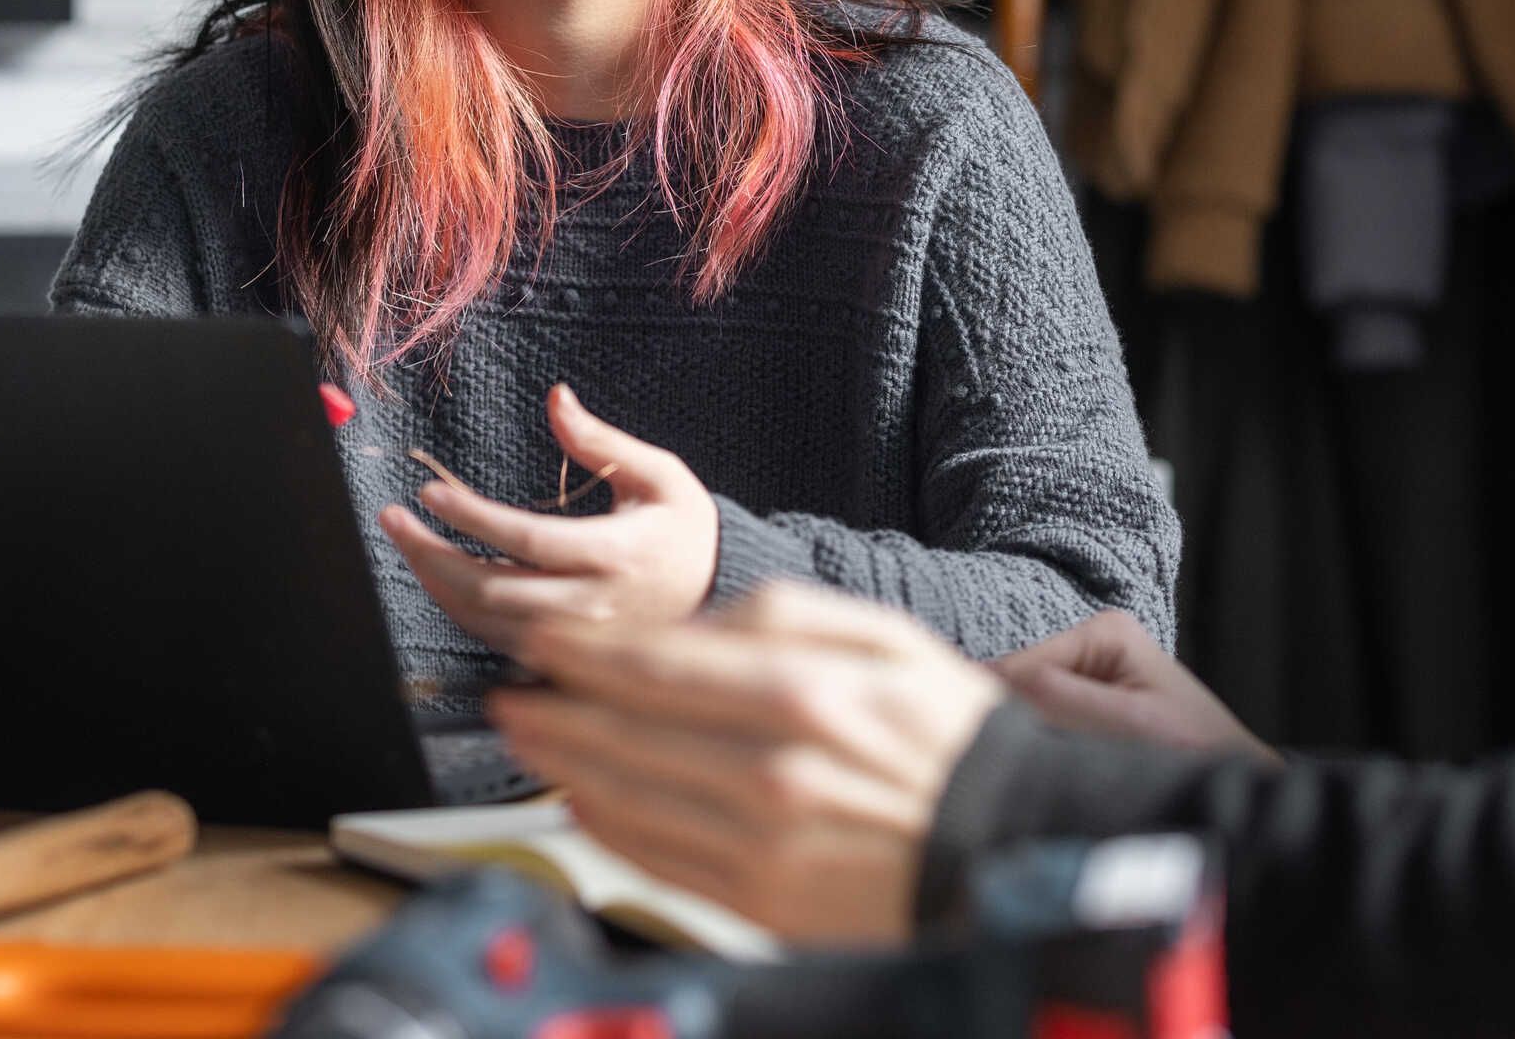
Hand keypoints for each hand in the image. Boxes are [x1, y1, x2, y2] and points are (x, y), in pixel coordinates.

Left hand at [379, 384, 720, 657]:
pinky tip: (440, 575)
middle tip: (393, 521)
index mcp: (619, 553)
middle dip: (431, 554)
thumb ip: (601, 440)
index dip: (472, 517)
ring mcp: (579, 640)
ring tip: (408, 543)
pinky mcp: (567, 657)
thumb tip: (556, 396)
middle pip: (492, 589)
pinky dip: (459, 608)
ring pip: (486, 621)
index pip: (528, 538)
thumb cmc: (685, 527)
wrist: (719, 594)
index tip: (429, 493)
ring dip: (436, 582)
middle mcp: (596, 604)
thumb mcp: (658, 473)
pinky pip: (495, 639)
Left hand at [489, 581, 1005, 946]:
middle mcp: (770, 769)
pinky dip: (604, 827)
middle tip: (508, 690)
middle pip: (624, 731)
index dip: (582, 652)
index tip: (540, 640)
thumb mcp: (883, 636)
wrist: (1007, 836)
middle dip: (552, 706)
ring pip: (626, 797)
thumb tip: (689, 627)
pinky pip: (655, 858)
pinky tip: (580, 802)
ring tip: (527, 738)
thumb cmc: (946, 732)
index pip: (654, 666)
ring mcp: (760, 842)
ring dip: (561, 764)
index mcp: (802, 691)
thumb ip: (782, 615)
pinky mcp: (759, 900)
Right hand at [993, 609, 1277, 762]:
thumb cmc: (1194, 750)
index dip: (996, 707)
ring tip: (1060, 772)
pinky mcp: (1094, 708)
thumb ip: (1057, 697)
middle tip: (1038, 767)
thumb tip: (983, 681)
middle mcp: (1094, 644)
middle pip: (1022, 687)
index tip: (987, 751)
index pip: (1018, 665)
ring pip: (1032, 710)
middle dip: (1022, 726)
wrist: (1236, 783)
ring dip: (1035, 742)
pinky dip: (1050, 751)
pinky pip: (1050, 726)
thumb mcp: (1126, 722)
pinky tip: (1068, 771)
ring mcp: (1093, 676)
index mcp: (1102, 631)